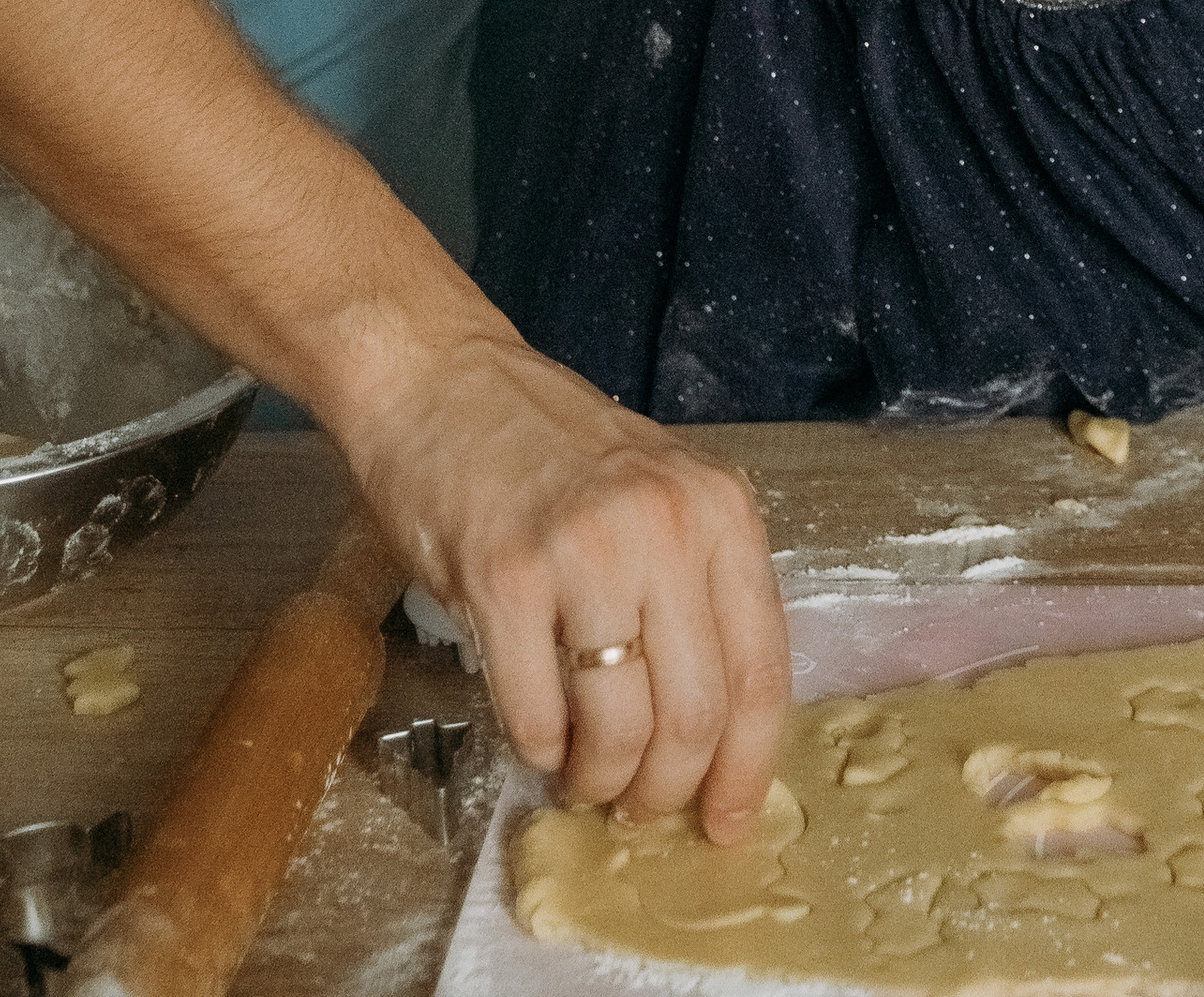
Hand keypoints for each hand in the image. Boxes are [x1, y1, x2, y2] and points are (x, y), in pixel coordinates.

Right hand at [327, 320, 790, 832]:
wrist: (443, 380)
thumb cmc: (550, 447)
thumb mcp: (660, 493)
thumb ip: (694, 587)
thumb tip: (712, 731)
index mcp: (719, 510)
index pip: (760, 671)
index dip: (748, 767)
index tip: (729, 822)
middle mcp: (664, 527)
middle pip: (695, 715)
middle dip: (666, 789)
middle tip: (637, 806)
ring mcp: (584, 551)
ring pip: (621, 727)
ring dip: (601, 779)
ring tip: (583, 773)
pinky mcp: (504, 579)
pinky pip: (538, 715)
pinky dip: (539, 750)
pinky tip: (536, 736)